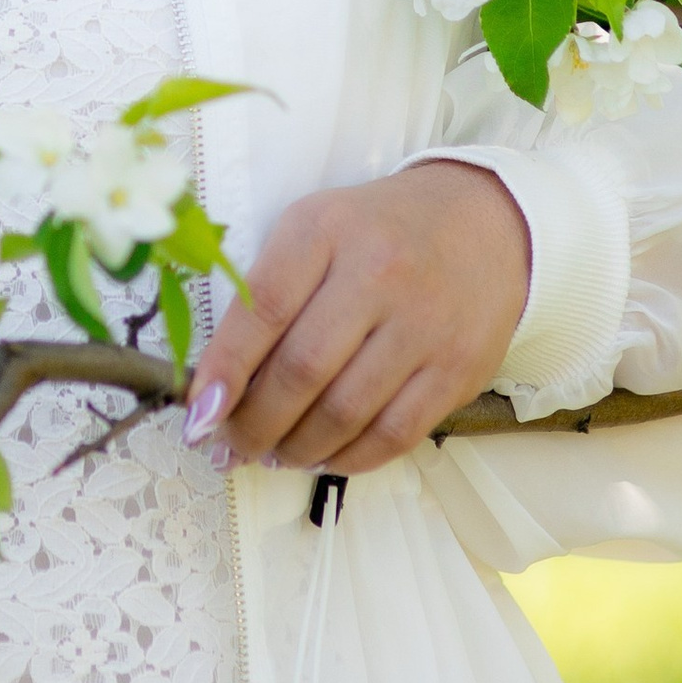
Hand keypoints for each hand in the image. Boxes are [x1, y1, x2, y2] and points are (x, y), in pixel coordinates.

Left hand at [182, 161, 529, 477]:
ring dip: (296, 448)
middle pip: (302, 371)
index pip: (262, 308)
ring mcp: (423, 323)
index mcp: (326, 228)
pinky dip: (348, 459)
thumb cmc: (376, 232)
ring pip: (344, 412)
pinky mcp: (459, 368)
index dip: (224, 370)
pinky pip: (394, 434)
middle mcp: (378, 272)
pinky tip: (323, 456)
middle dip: (253, 423)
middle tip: (230, 445)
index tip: (196, 414)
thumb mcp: (315, 229)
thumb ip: (267, 293)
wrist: (484, 223)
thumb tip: (216, 385)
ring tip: (272, 453)